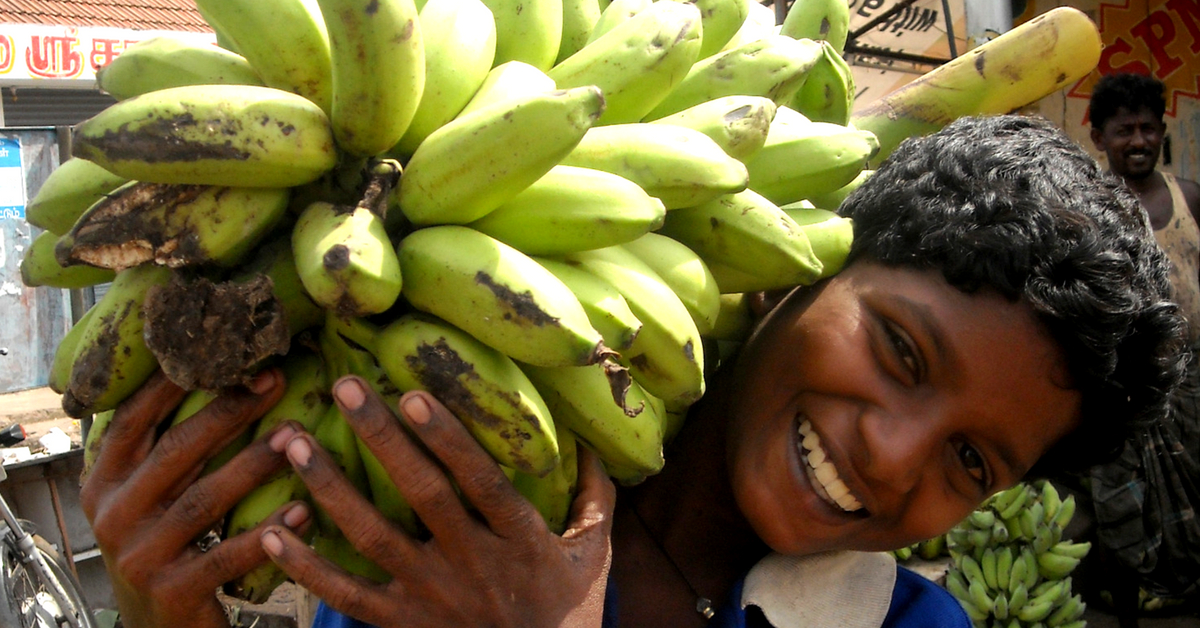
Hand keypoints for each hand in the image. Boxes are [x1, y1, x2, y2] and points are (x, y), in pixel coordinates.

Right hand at [80, 369, 311, 627]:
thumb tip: (225, 373)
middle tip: (275, 381)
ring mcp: (139, 555)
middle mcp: (113, 514)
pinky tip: (302, 511)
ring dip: (253, 465)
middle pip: (175, 452)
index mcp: (105, 480)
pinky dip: (265, 533)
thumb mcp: (151, 494)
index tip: (229, 354)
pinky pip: (224, 557)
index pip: (135, 420)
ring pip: (202, 501)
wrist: (158, 626)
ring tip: (295, 438)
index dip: (176, 385)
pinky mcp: (171, 591)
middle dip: (228, 412)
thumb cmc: (166, 543)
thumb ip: (170, 447)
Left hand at [261, 376, 616, 627]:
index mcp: (521, 541)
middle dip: (382, 439)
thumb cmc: (567, 612)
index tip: (415, 395)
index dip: (449, 440)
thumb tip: (596, 440)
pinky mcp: (400, 624)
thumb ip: (594, 497)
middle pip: (422, 496)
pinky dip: (305, 566)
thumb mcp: (593, 554)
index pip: (482, 483)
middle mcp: (472, 564)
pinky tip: (269, 530)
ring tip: (293, 442)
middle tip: (348, 388)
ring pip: (374, 537)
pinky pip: (346, 594)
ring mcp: (431, 596)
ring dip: (331, 488)